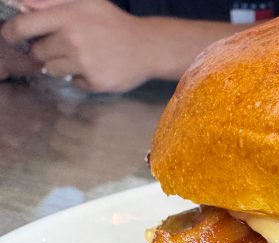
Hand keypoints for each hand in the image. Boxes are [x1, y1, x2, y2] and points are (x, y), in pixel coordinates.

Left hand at [1, 0, 153, 91]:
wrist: (149, 47)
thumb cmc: (114, 23)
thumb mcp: (86, 3)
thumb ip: (52, 1)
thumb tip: (22, 4)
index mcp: (67, 17)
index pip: (23, 27)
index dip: (11, 33)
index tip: (11, 37)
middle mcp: (72, 40)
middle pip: (38, 52)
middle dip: (47, 50)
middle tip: (67, 46)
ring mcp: (84, 63)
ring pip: (52, 69)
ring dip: (63, 65)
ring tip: (84, 57)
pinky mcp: (94, 82)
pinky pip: (74, 82)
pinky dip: (82, 77)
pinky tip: (98, 67)